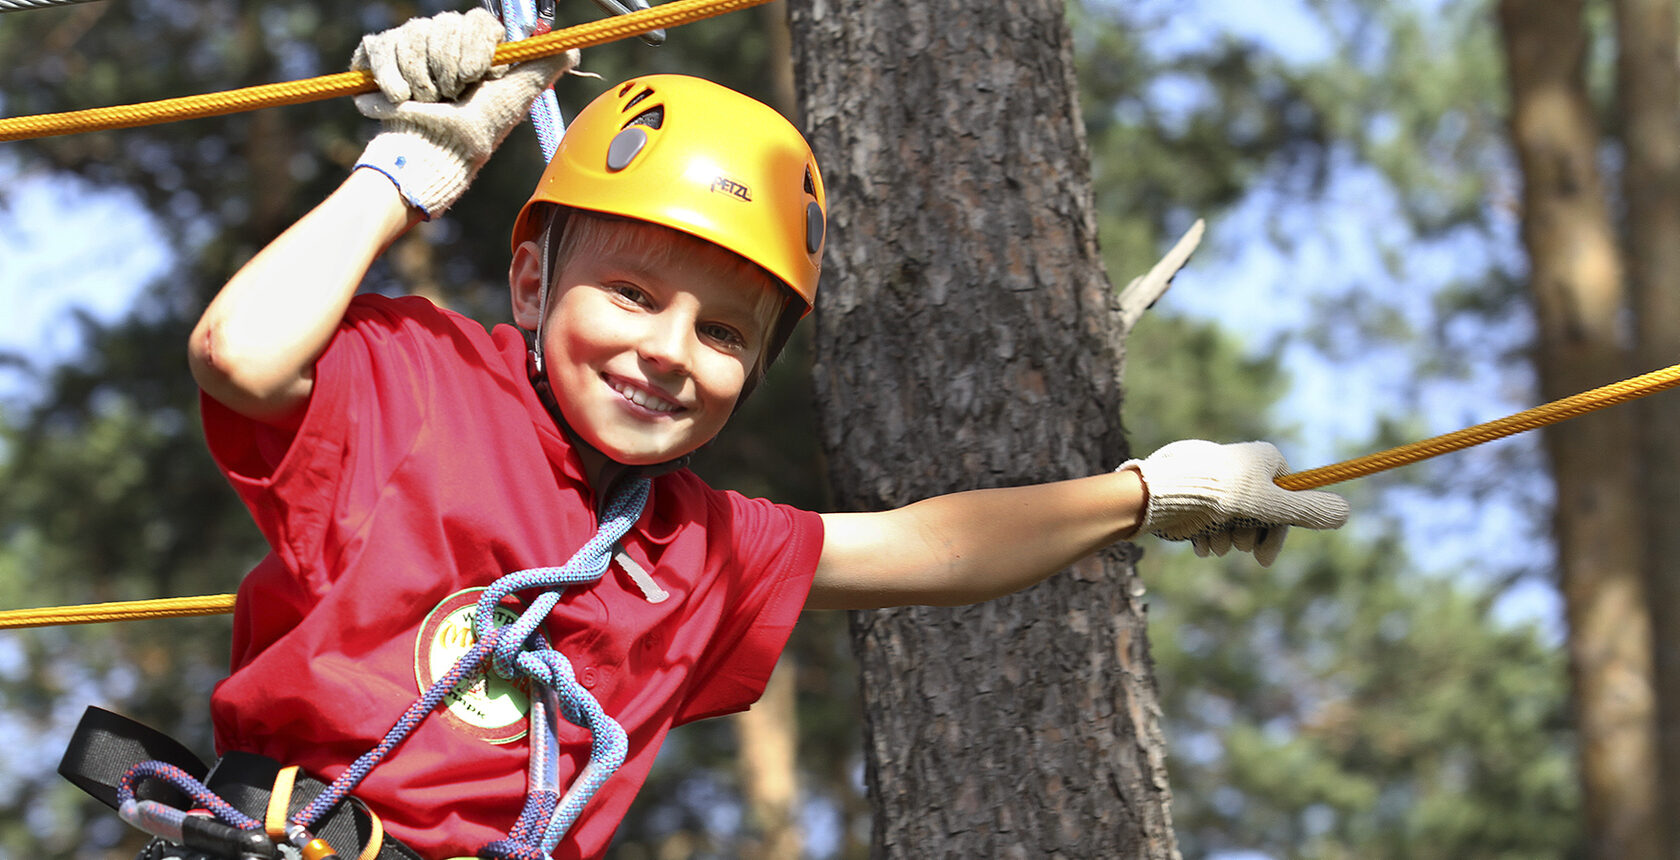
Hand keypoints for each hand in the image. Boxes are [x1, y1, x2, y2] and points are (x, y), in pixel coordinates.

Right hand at [350, 8, 577, 217]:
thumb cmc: (477, 130)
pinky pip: (382, 45)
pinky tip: (400, 99)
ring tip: (428, 101)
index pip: (478, 21)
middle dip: (449, 67)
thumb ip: (544, 69)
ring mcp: (411, 47)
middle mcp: (444, 41)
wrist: (433, 153)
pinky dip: (391, 77)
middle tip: (452, 94)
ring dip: (422, 78)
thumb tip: (571, 48)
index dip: (476, 49)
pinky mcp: (379, 56)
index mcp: (477, 47)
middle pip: (445, 25)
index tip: (476, 76)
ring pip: (414, 34)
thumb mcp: (516, 97)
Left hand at [1119, 440, 1348, 565]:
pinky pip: (1207, 521)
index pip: (1287, 502)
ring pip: (1231, 521)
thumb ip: (1307, 511)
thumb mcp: (1270, 505)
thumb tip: (1347, 514)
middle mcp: (1243, 468)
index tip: (1261, 560)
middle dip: (1245, 537)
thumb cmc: (1218, 494)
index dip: (1277, 533)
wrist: (1160, 492)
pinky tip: (1197, 544)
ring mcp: (1216, 481)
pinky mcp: (1192, 493)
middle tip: (1232, 544)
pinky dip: (1204, 537)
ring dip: (1224, 540)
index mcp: (1266, 460)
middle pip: (1259, 515)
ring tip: (1211, 541)